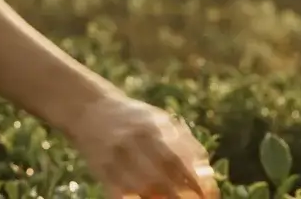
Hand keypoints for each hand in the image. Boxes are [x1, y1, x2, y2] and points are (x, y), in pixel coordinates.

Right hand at [68, 94, 218, 198]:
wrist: (91, 109)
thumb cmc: (136, 120)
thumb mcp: (162, 121)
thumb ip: (186, 143)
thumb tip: (208, 174)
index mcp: (151, 127)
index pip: (179, 159)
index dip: (196, 180)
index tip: (209, 195)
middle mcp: (132, 140)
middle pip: (160, 176)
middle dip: (181, 195)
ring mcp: (114, 156)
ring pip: (140, 187)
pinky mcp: (100, 168)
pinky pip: (119, 192)